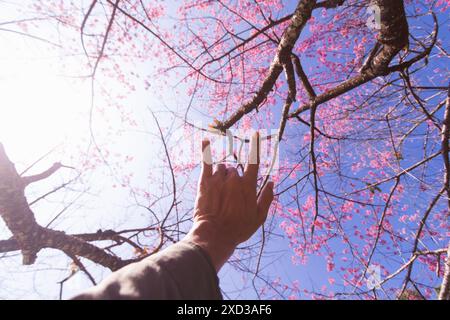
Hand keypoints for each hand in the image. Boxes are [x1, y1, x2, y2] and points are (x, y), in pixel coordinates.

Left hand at [184, 132, 273, 271]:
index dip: (255, 146)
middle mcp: (234, 179)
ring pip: (222, 168)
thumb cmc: (238, 228)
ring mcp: (219, 179)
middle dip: (234, 178)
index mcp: (248, 185)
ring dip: (222, 175)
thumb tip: (272, 182)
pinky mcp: (205, 182)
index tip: (255, 133)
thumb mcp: (258, 217)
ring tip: (219, 191)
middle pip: (235, 169)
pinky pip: (206, 161)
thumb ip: (267, 198)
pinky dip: (206, 150)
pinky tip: (205, 141)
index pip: (254, 161)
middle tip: (230, 196)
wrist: (215, 235)